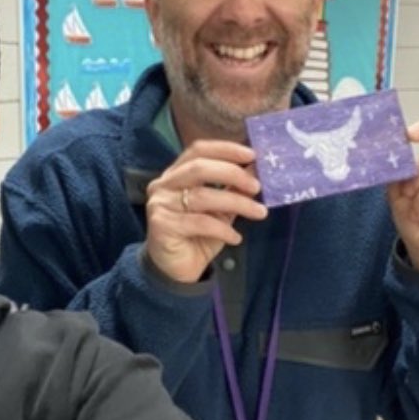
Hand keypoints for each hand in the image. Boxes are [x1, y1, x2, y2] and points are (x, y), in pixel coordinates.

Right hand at [145, 139, 268, 282]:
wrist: (176, 270)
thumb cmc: (198, 236)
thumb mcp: (221, 210)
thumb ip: (233, 189)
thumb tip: (256, 170)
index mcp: (176, 173)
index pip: (199, 150)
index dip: (225, 149)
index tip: (252, 155)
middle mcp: (164, 184)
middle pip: (199, 168)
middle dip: (233, 174)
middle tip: (257, 187)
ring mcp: (160, 204)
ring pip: (203, 196)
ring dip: (237, 203)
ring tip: (258, 213)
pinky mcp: (161, 225)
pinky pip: (200, 223)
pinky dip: (223, 229)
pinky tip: (236, 238)